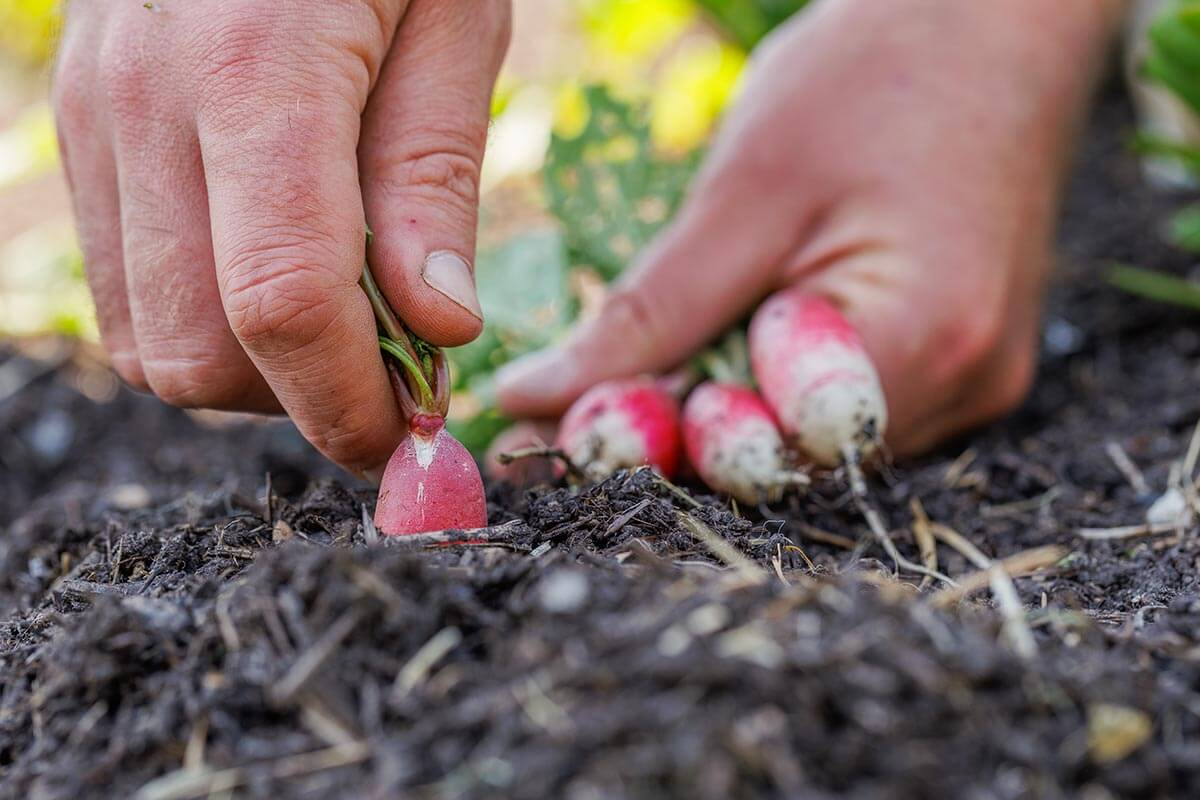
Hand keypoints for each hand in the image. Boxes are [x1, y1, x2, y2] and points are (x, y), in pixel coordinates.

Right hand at [54, 0, 509, 473]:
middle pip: (198, 351)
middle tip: (391, 375)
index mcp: (253, 71)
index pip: (281, 304)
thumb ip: (434, 179)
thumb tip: (439, 331)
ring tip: (343, 320)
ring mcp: (92, 118)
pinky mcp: (82, 130)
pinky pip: (126, 288)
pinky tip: (277, 275)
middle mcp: (144, 103)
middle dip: (303, 398)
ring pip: (147, 339)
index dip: (349, 402)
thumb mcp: (455, 19)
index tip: (412, 435)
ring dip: (254, 370)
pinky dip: (206, 320)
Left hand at [495, 0, 1120, 456]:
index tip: (557, 430)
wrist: (991, 31)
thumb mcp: (745, 190)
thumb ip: (651, 314)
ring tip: (647, 364)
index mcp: (924, 338)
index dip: (657, 446)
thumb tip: (541, 398)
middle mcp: (963, 385)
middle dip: (674, 436)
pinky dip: (767, 389)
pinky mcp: (957, 366)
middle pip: (785, 463)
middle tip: (574, 404)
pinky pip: (836, 411)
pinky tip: (721, 347)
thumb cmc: (874, 80)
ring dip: (718, 412)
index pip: (766, 453)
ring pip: (806, 444)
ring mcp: (968, 383)